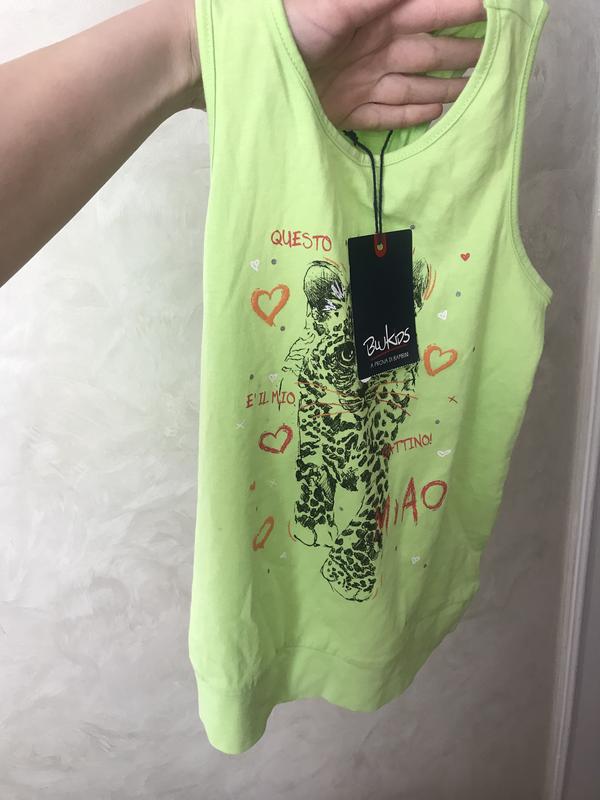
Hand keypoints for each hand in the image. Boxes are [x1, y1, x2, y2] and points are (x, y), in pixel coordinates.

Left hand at [283, 0, 485, 128]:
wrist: (242, 70)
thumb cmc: (283, 27)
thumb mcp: (334, 3)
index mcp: (375, 15)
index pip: (430, 9)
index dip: (464, 10)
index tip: (499, 11)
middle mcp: (375, 47)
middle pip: (430, 50)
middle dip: (464, 52)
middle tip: (500, 58)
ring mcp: (362, 81)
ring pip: (415, 84)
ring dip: (446, 86)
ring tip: (478, 90)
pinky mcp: (347, 112)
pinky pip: (388, 114)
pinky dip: (413, 115)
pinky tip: (437, 114)